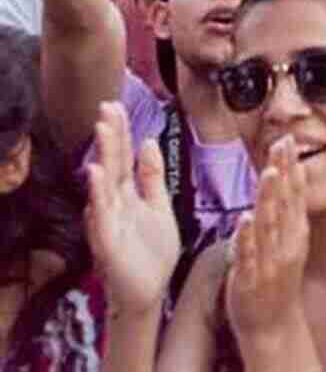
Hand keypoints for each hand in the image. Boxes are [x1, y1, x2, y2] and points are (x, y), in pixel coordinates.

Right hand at [84, 102, 179, 314]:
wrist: (150, 291)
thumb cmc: (152, 251)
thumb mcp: (159, 206)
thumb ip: (152, 176)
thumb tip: (149, 141)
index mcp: (128, 193)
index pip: (123, 156)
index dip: (121, 131)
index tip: (117, 105)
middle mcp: (113, 203)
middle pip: (112, 162)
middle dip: (110, 134)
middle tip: (107, 106)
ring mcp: (108, 220)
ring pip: (103, 182)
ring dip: (103, 155)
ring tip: (103, 128)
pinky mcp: (106, 241)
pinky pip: (100, 214)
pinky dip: (97, 194)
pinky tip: (96, 173)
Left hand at [226, 136, 310, 344]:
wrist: (273, 324)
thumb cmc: (276, 280)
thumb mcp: (289, 243)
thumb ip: (286, 213)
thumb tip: (285, 179)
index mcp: (295, 233)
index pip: (296, 193)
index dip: (292, 167)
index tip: (289, 141)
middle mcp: (287, 243)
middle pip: (285, 202)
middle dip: (284, 171)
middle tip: (283, 143)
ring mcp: (269, 260)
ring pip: (269, 224)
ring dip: (269, 197)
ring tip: (269, 172)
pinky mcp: (250, 278)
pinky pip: (248, 255)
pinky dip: (247, 237)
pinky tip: (245, 219)